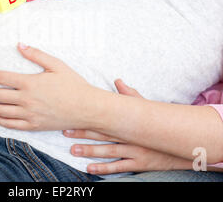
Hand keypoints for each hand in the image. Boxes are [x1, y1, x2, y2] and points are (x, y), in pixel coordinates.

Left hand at [0, 43, 97, 130]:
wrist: (87, 108)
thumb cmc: (73, 84)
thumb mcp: (57, 65)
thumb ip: (37, 54)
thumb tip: (19, 45)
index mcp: (30, 83)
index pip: (2, 77)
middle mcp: (26, 100)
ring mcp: (29, 115)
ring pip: (1, 110)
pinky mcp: (34, 126)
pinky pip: (11, 125)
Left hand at [63, 81, 191, 174]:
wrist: (183, 141)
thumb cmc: (159, 123)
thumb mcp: (147, 107)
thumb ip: (130, 95)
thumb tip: (118, 80)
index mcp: (129, 121)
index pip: (104, 119)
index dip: (87, 119)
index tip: (71, 117)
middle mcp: (130, 136)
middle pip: (103, 134)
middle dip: (84, 133)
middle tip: (66, 133)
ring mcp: (135, 151)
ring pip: (109, 151)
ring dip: (90, 151)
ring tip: (74, 151)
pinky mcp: (140, 163)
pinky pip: (119, 166)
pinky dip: (104, 169)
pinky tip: (90, 169)